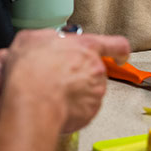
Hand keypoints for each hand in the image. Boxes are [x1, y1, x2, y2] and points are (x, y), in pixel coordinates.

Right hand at [2, 29, 130, 132]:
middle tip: (59, 78)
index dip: (119, 51)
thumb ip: (45, 38)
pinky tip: (55, 105)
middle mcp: (96, 68)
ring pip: (88, 91)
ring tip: (52, 93)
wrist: (33, 99)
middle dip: (79, 75)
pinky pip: (83, 110)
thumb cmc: (32, 69)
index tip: (120, 55)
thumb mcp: (31, 39)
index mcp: (86, 46)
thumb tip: (42, 42)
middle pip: (94, 71)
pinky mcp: (89, 112)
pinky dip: (72, 109)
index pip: (116, 45)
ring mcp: (95, 92)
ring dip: (75, 92)